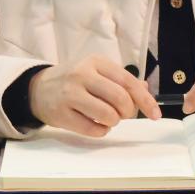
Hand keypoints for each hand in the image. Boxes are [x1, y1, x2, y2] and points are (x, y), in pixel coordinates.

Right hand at [28, 55, 159, 136]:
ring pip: (108, 116)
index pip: (128, 81)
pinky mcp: (62, 114)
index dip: (145, 100)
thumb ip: (121, 80)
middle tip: (123, 115)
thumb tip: (145, 90)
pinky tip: (95, 124)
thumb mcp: (96, 72)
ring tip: (107, 118)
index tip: (156, 114)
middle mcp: (82, 75)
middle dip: (128, 112)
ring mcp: (70, 95)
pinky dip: (101, 131)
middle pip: (120, 99)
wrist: (38, 89)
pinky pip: (93, 130)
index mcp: (95, 62)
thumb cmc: (74, 81)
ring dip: (114, 122)